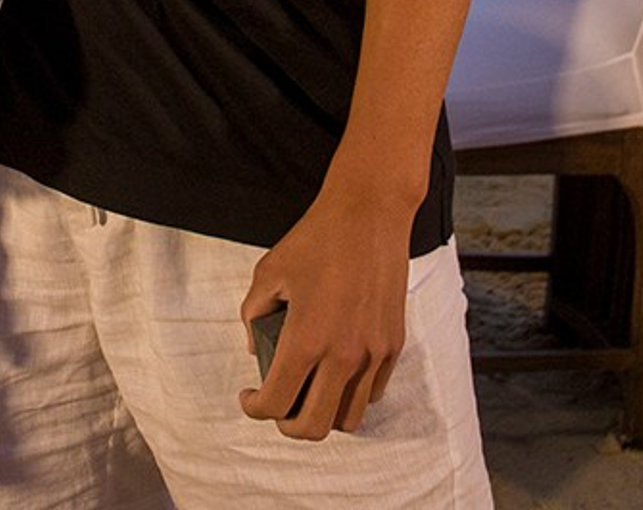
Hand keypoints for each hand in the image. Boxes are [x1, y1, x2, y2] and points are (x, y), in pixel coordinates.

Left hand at [238, 187, 411, 439]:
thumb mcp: (269, 271)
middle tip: (276, 404)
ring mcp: (374, 354)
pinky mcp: (393, 345)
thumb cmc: (315, 239)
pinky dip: (350, 394)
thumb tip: (257, 350)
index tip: (249, 396)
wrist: (369, 214)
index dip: (254, 408)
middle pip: (313, 427)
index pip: (277, 403)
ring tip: (307, 391)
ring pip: (348, 418)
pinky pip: (372, 393)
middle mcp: (344, 355)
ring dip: (323, 413)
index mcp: (307, 339)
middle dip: (287, 424)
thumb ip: (254, 315)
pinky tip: (335, 371)